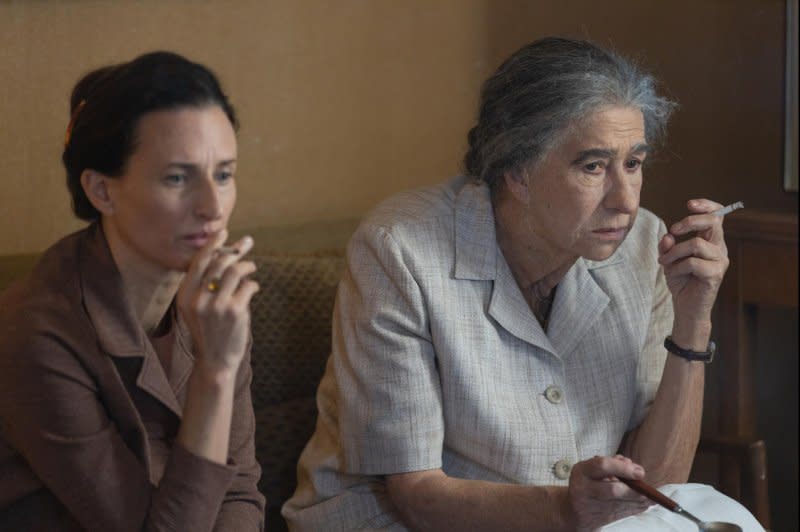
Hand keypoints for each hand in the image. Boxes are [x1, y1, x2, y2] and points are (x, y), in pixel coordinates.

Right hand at [176, 229, 259, 375]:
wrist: (215, 361)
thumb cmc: (209, 330)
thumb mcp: (197, 307)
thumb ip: (204, 285)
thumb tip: (225, 254)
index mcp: (184, 295)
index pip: (199, 262)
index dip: (212, 245)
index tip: (224, 232)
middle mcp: (197, 298)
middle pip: (218, 263)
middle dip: (235, 249)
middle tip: (247, 242)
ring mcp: (216, 305)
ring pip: (235, 271)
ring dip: (247, 266)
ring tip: (252, 267)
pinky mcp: (234, 311)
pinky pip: (248, 286)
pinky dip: (253, 284)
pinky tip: (254, 288)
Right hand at [568, 455, 650, 530]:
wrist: (573, 510)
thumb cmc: (588, 483)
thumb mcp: (594, 469)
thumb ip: (613, 464)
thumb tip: (632, 466)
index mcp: (582, 470)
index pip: (603, 465)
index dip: (624, 468)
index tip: (640, 472)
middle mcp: (582, 488)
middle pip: (613, 490)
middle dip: (634, 492)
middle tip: (647, 491)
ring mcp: (588, 506)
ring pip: (619, 505)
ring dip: (638, 502)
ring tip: (651, 499)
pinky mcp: (596, 519)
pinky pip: (620, 515)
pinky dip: (634, 509)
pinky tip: (644, 505)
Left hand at [658, 199, 729, 327]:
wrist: (686, 307)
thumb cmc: (681, 280)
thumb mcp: (669, 259)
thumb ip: (667, 246)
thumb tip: (668, 236)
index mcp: (711, 241)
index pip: (717, 216)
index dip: (706, 206)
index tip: (689, 204)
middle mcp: (719, 248)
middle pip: (713, 222)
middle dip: (689, 221)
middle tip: (673, 230)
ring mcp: (720, 261)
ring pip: (697, 244)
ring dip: (675, 251)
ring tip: (664, 262)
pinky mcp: (715, 274)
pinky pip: (693, 263)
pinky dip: (677, 267)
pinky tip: (673, 274)